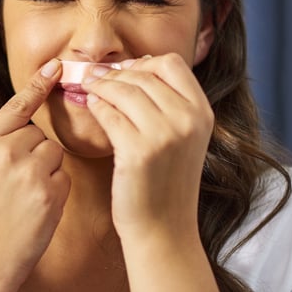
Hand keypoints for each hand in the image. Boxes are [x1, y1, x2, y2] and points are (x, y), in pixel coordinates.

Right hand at [0, 59, 70, 291]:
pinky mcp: (50, 193)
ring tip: (25, 195)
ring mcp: (29, 172)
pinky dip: (55, 189)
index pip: (16, 105)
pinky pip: (64, 175)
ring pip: (54, 151)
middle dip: (34, 151)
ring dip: (46, 168)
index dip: (38, 84)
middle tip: (16, 181)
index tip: (56, 64)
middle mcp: (5, 152)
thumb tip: (28, 122)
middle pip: (39, 132)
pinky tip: (36, 207)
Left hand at [81, 53, 213, 241]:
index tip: (123, 70)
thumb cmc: (165, 181)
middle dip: (114, 73)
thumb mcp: (181, 137)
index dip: (143, 62)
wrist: (163, 229)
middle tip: (95, 77)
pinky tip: (92, 106)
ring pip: (123, 89)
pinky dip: (97, 106)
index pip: (171, 63)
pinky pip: (109, 113)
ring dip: (101, 86)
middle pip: (143, 74)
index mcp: (202, 113)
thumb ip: (167, 103)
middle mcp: (188, 120)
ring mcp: (165, 135)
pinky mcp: (138, 151)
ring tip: (90, 88)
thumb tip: (135, 65)